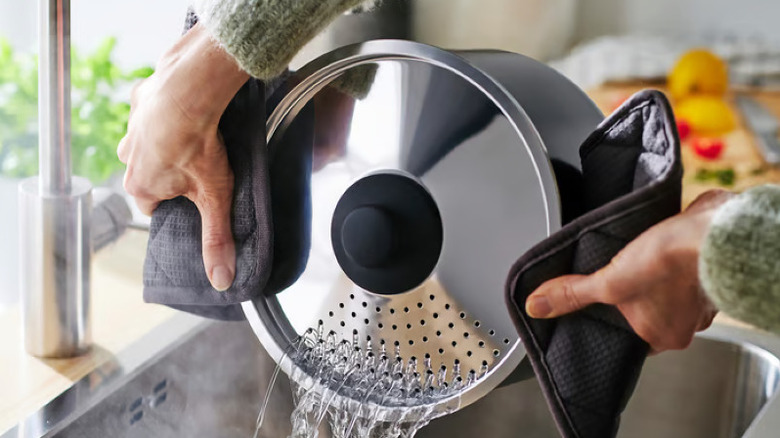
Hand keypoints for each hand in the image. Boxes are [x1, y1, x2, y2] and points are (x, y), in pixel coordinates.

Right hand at [118, 23, 248, 290]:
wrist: (189, 91)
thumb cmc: (199, 147)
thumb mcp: (213, 198)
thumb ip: (216, 238)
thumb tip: (220, 281)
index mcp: (139, 186)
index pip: (153, 207)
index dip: (176, 204)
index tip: (195, 197)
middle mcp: (127, 158)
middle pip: (149, 174)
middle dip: (171, 172)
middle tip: (199, 165)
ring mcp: (131, 126)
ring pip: (149, 141)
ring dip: (168, 140)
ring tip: (197, 136)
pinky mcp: (140, 97)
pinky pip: (153, 109)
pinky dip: (168, 110)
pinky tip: (191, 108)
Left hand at [525, 190, 734, 352]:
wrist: (713, 229)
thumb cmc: (673, 261)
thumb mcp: (609, 281)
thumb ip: (573, 295)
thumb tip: (538, 306)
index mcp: (664, 335)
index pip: (630, 338)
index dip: (612, 322)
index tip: (600, 310)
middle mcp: (686, 320)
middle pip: (645, 311)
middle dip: (629, 293)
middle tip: (613, 278)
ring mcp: (698, 293)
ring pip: (662, 288)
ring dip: (646, 273)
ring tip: (630, 258)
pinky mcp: (704, 263)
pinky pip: (677, 265)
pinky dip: (665, 256)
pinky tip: (651, 243)